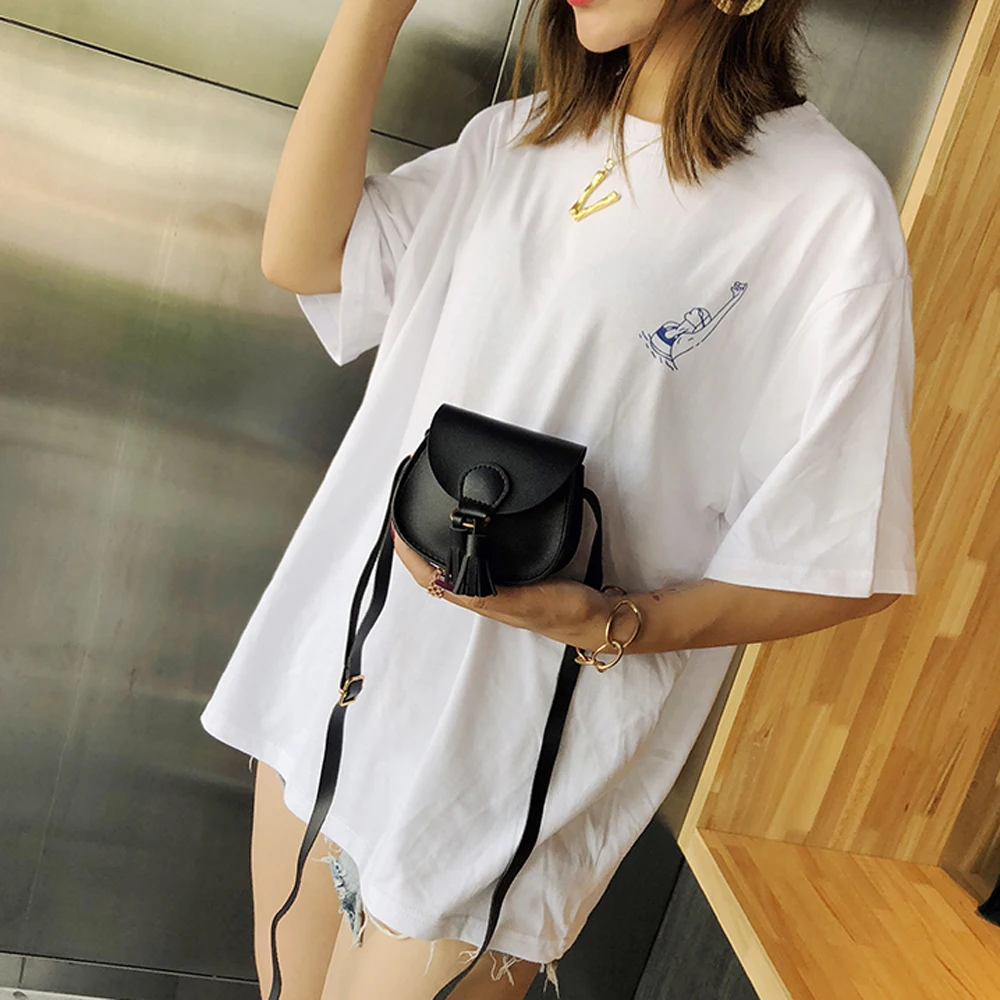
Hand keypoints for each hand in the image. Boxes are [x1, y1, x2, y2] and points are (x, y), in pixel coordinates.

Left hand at [391, 528, 612, 649]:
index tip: (396, 526)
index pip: (430, 577)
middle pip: (436, 569)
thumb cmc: (564, 612)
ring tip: (428, 516)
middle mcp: (484, 592)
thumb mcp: (524, 602)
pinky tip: (472, 529)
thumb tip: (446, 582)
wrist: (599, 617)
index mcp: (479, 599)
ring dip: (438, 543)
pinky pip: (480, 559)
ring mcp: (499, 585)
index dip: (409, 555)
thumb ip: (488, 593)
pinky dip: (466, 543)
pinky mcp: (515, 576)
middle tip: (406, 514)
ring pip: (456, 564)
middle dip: (417, 545)